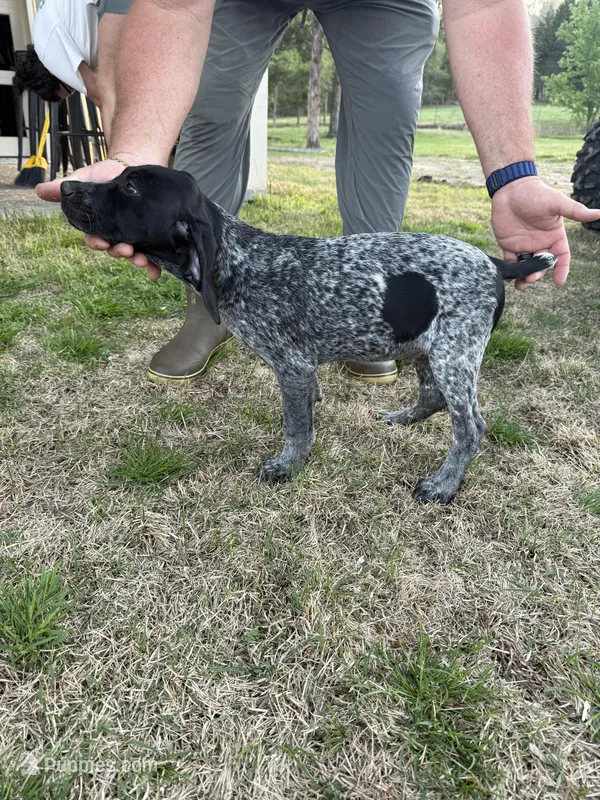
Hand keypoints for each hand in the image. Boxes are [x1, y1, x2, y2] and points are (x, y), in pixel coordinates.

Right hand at [36, 157, 160, 279]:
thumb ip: (63, 188)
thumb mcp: (83, 179)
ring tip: (142, 260)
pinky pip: (152, 255)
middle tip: (127, 250)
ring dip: (137, 261)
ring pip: (132, 255)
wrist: (132, 167)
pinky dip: (154, 266)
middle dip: (120, 253)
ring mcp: (132, 237)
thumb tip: (39, 190)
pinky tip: (156, 272)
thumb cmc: (104, 175)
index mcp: (98, 227)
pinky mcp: (149, 236)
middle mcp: (115, 236)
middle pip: (114, 250)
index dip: (97, 243)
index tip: (102, 242)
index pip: (94, 240)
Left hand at [491, 176, 599, 289]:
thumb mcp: (557, 203)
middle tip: (531, 278)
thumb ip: (576, 212)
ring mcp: (525, 245)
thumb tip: (599, 213)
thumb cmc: (536, 194)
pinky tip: (509, 277)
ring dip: (525, 277)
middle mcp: (541, 243)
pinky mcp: (509, 245)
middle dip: (538, 274)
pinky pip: (510, 262)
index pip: (562, 256)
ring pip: (527, 267)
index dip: (562, 269)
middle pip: (543, 265)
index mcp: (554, 236)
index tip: (559, 281)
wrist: (511, 188)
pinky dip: (510, 271)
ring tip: (521, 284)